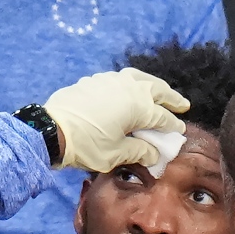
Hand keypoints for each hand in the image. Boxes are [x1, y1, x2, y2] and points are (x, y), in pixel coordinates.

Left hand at [44, 68, 189, 172]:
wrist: (52, 130)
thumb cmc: (87, 145)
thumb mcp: (116, 155)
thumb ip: (139, 152)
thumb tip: (153, 154)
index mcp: (139, 106)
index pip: (163, 117)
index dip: (173, 126)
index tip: (180, 132)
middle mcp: (129, 88)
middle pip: (157, 91)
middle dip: (171, 99)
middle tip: (182, 105)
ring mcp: (112, 80)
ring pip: (140, 78)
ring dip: (153, 85)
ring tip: (159, 91)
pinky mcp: (96, 80)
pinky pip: (121, 79)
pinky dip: (132, 83)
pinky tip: (130, 90)